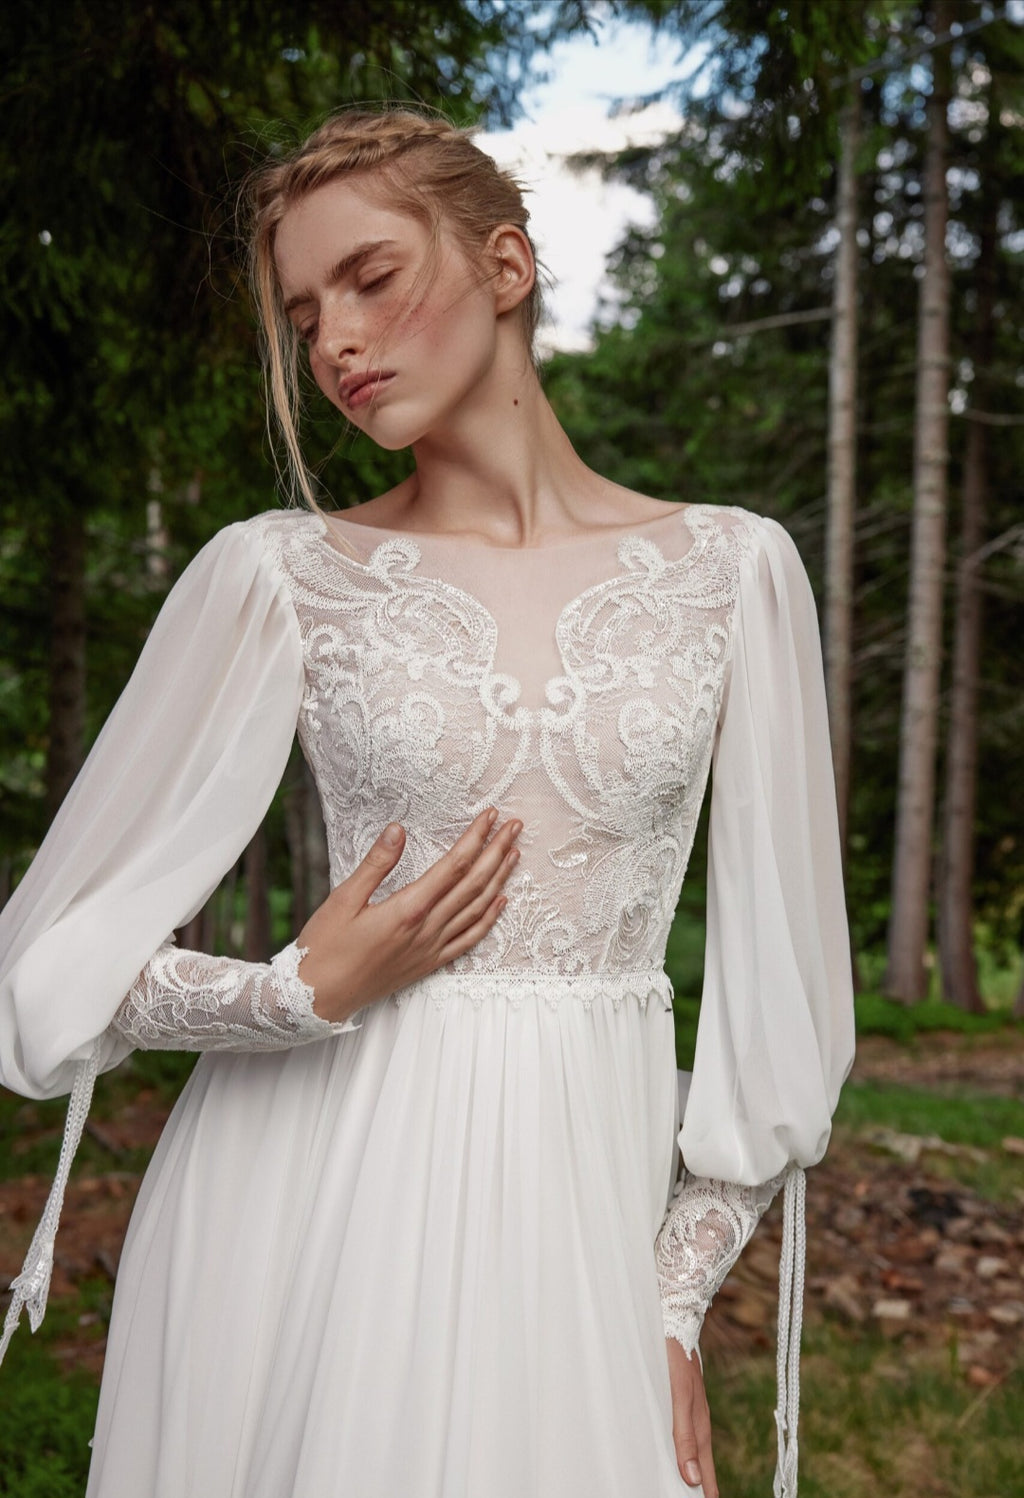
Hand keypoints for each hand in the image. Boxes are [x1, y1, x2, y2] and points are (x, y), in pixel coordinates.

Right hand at [295, 808, 521, 1023]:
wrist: (319, 998)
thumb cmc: (325, 947)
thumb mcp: (343, 899)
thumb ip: (376, 863)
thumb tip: (398, 829)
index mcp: (408, 909)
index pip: (454, 865)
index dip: (476, 838)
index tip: (490, 815)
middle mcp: (427, 929)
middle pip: (474, 884)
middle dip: (497, 851)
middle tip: (515, 826)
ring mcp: (431, 949)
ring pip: (477, 909)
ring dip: (499, 879)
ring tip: (514, 854)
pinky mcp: (429, 964)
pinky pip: (468, 939)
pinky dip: (489, 919)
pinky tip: (500, 902)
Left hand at [667, 1338, 717, 1496]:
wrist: (673, 1318)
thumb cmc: (675, 1356)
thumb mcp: (679, 1398)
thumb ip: (684, 1436)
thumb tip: (693, 1479)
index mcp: (699, 1427)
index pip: (705, 1472)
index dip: (707, 1493)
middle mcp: (696, 1421)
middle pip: (699, 1463)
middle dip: (701, 1485)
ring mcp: (688, 1409)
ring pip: (690, 1447)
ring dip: (690, 1468)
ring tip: (688, 1486)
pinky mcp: (678, 1397)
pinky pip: (681, 1431)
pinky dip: (679, 1447)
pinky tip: (673, 1449)